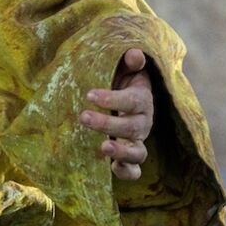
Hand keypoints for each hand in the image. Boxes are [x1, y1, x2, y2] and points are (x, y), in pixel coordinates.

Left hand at [80, 47, 154, 180]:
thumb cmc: (116, 82)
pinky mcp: (130, 159)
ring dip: (121, 152)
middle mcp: (142, 123)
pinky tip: (111, 168)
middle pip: (132, 127)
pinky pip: (135, 171)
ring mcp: (137, 142)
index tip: (89, 95)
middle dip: (107, 124)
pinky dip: (126, 172)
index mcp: (141, 99)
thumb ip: (129, 61)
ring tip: (102, 148)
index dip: (112, 99)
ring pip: (138, 153)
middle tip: (83, 117)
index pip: (132, 100)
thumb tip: (135, 53)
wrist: (119, 102)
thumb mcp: (122, 68)